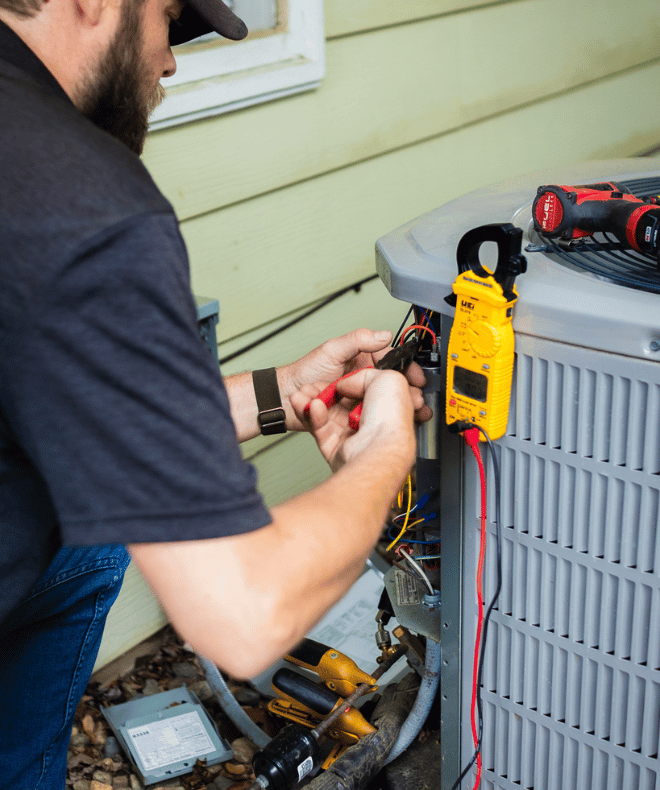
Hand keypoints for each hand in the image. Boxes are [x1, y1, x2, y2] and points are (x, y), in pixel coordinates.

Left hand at [282, 328, 430, 430]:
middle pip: (390, 386)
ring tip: (410, 416)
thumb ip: (357, 340)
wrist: (283, 400)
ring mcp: (356, 400)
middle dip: (407, 394)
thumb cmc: (303, 373)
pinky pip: (367, 419)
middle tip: (418, 402)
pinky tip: (389, 425)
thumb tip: (383, 334)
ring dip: (397, 411)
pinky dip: (380, 423)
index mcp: (360, 361)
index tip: (417, 379)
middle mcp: (361, 380)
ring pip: (382, 405)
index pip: (390, 363)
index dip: (407, 370)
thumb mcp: (331, 350)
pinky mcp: (350, 417)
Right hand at [290, 367, 416, 471]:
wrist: (378, 447)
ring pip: (327, 417)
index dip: (346, 383)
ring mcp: (353, 437)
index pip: (361, 391)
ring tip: (302, 395)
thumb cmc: (390, 418)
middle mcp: (370, 422)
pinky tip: (312, 406)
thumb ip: (363, 375)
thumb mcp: (387, 379)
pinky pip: (321, 431)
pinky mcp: (337, 451)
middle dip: (322, 392)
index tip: (337, 379)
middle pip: (340, 404)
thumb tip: (345, 384)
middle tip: (310, 385)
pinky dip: (314, 418)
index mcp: (386, 407)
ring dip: (312, 403)